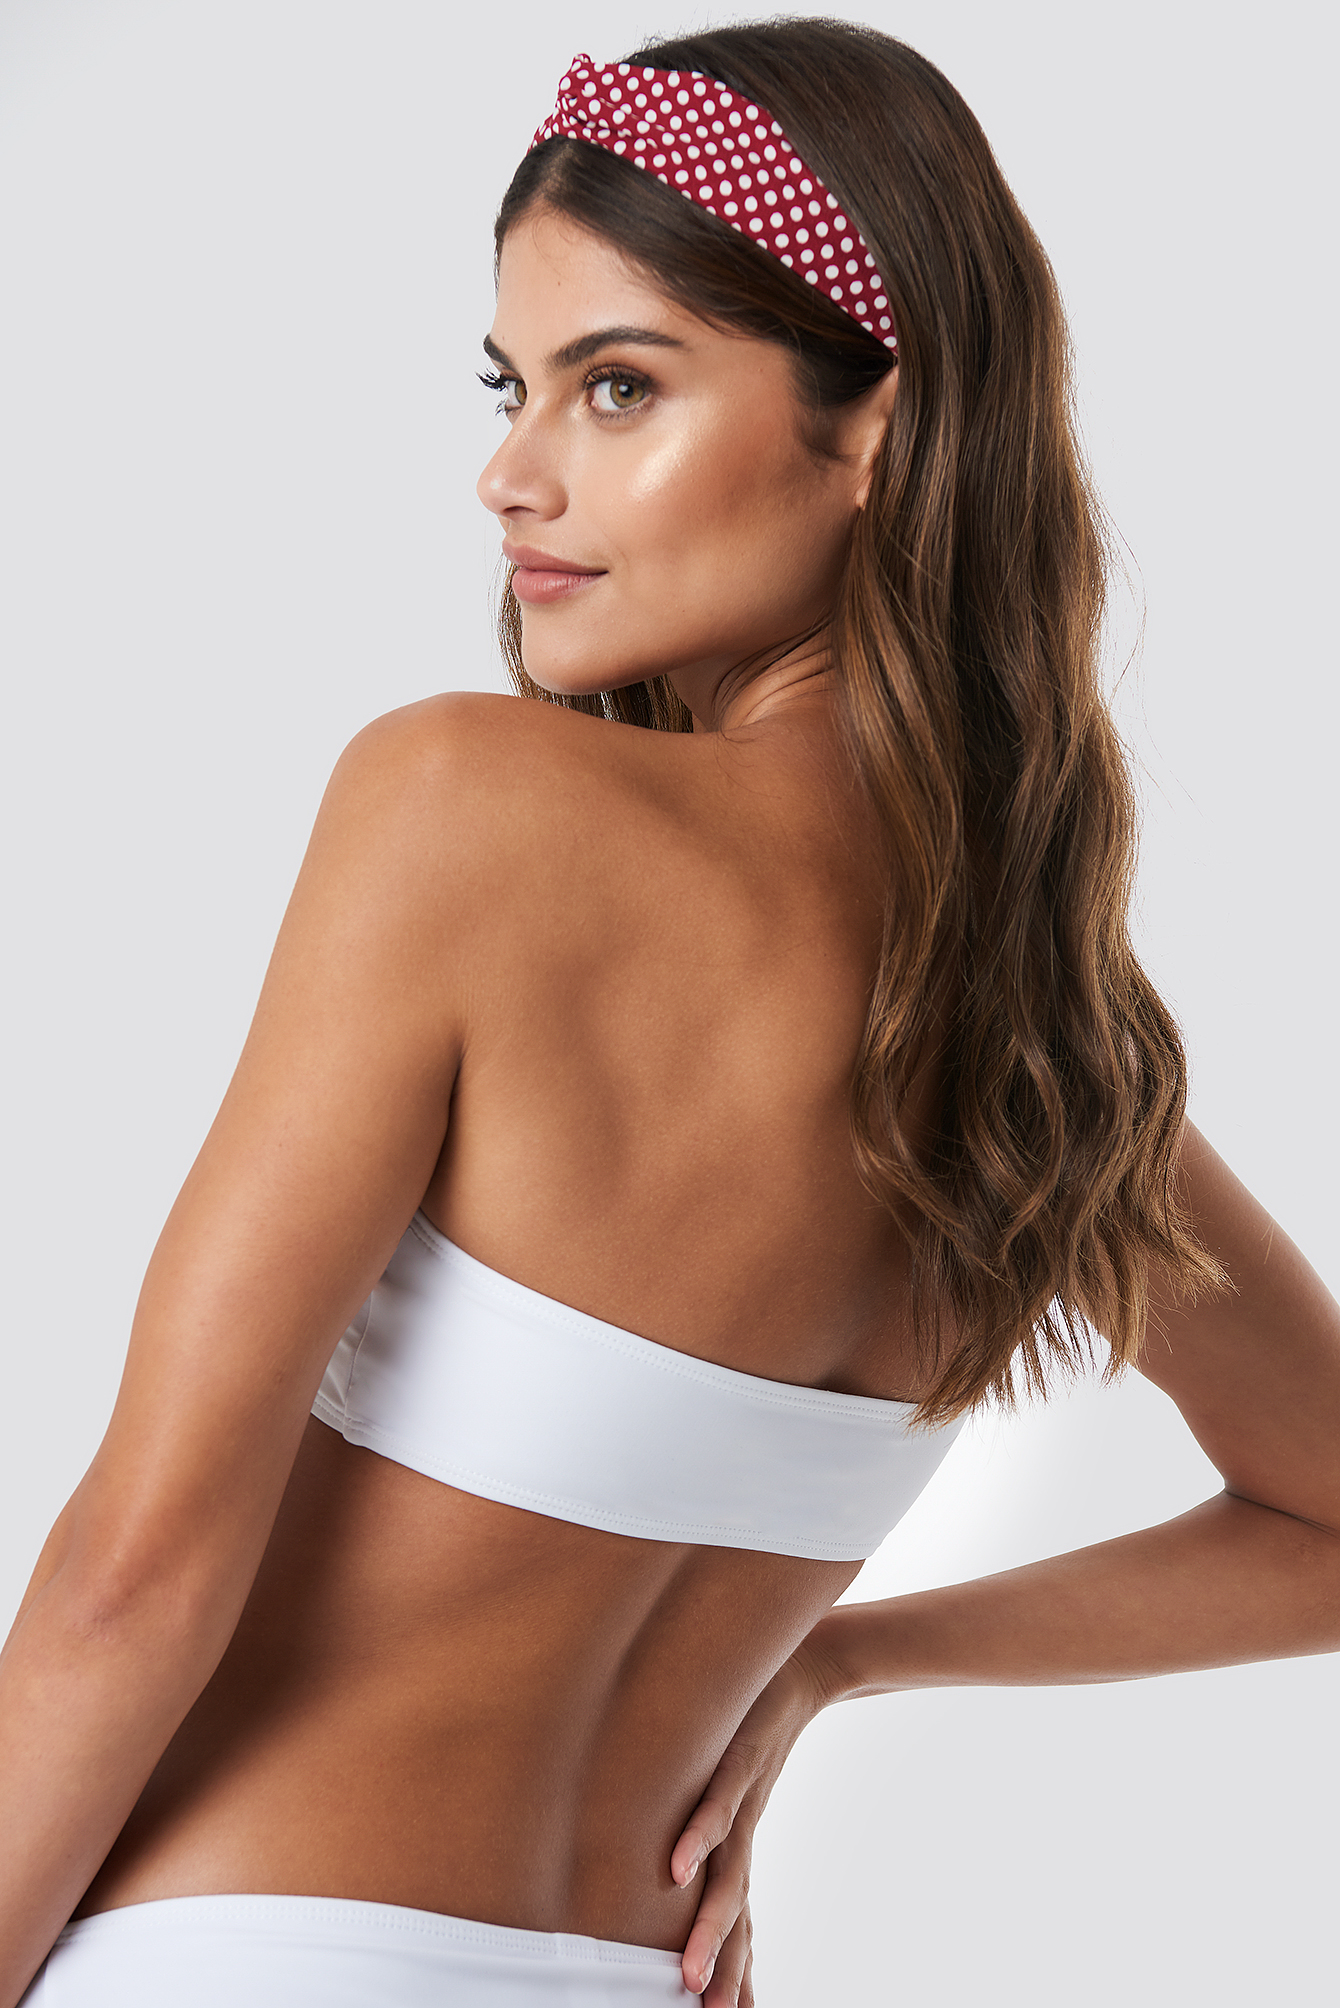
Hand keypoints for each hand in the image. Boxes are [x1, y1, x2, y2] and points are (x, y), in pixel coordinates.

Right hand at [670, 1641, 838, 2003]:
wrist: (806, 1666)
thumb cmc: (755, 1723)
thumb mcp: (724, 1778)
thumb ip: (700, 1811)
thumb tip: (668, 1846)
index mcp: (737, 1843)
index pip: (735, 1921)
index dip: (731, 1969)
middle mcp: (743, 1833)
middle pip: (733, 1916)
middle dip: (722, 1971)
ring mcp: (744, 1799)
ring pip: (726, 1876)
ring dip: (709, 1929)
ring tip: (691, 1977)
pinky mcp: (741, 1757)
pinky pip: (716, 1803)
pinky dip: (697, 1835)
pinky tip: (675, 1866)